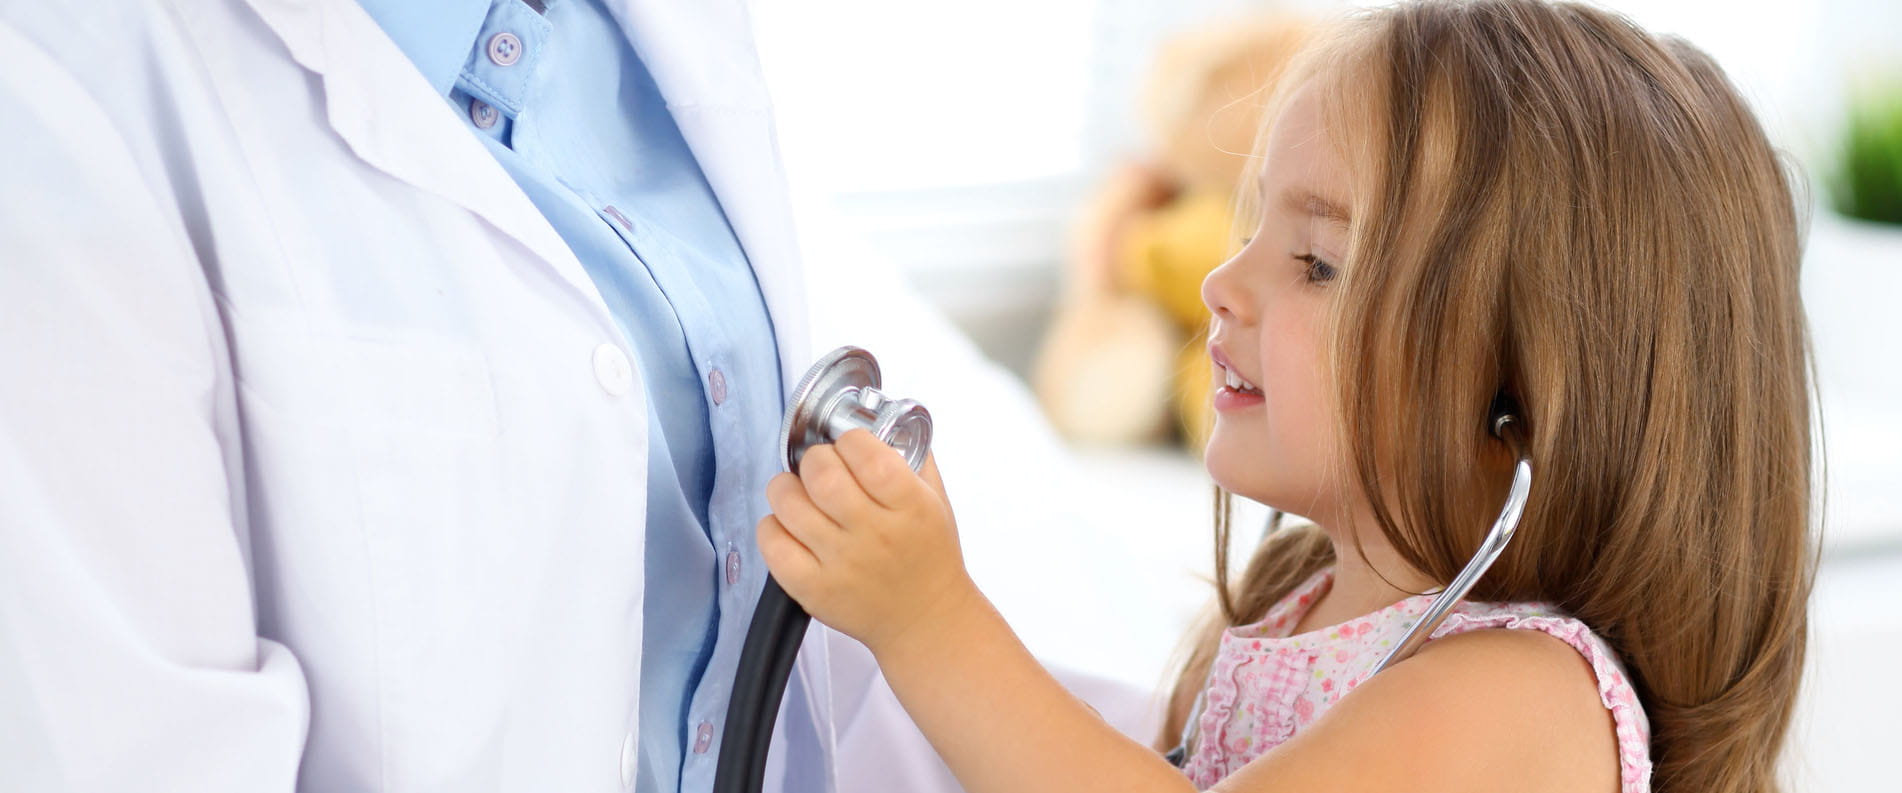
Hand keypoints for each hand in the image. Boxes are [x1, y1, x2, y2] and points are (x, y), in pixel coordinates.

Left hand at [757, 429, 975, 655]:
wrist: (926, 621)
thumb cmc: (929, 559)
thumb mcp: (937, 502)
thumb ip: (912, 457)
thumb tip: (878, 419)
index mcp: (911, 507)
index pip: (866, 454)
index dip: (849, 439)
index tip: (848, 444)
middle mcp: (876, 536)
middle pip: (822, 476)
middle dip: (814, 460)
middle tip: (819, 467)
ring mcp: (842, 565)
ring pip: (790, 506)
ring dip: (786, 488)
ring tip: (798, 492)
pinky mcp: (814, 590)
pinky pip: (773, 546)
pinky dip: (772, 527)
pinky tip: (788, 526)